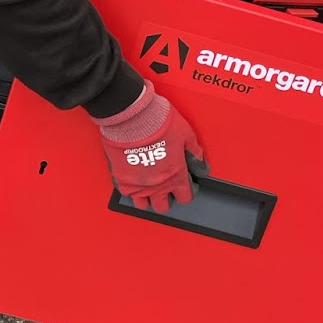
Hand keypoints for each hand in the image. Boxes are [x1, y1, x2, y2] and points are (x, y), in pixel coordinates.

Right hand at [95, 81, 203, 213]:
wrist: (133, 116)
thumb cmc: (158, 122)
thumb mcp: (185, 134)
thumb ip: (194, 152)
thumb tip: (200, 163)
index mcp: (175, 174)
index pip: (185, 197)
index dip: (185, 193)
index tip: (183, 186)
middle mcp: (157, 184)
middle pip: (163, 206)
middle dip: (165, 198)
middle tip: (164, 187)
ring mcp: (138, 184)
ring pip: (143, 204)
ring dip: (146, 197)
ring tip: (147, 186)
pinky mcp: (122, 178)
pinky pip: (126, 194)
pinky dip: (130, 188)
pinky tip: (133, 179)